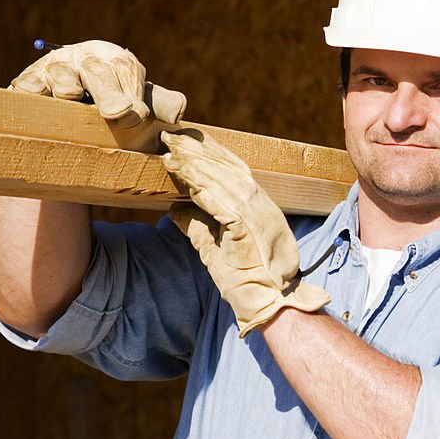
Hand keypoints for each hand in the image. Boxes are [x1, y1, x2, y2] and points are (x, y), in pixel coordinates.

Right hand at [10, 40, 186, 151]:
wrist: (72, 113)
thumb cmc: (115, 105)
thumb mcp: (142, 105)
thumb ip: (161, 105)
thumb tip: (178, 110)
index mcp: (116, 60)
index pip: (126, 71)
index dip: (132, 93)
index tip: (137, 115)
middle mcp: (85, 58)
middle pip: (97, 72)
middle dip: (109, 94)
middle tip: (119, 113)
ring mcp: (54, 68)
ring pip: (61, 76)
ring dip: (69, 91)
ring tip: (75, 102)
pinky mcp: (27, 82)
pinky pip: (28, 87)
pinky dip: (34, 96)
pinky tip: (40, 105)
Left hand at [161, 130, 330, 336]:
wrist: (267, 302)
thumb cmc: (245, 280)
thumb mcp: (215, 248)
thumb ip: (199, 226)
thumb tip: (176, 208)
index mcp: (259, 208)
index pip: (234, 173)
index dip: (210, 155)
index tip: (186, 143)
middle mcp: (262, 205)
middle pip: (229, 169)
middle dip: (200, 152)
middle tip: (173, 137)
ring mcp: (259, 214)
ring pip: (224, 180)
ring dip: (196, 165)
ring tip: (172, 152)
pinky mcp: (249, 227)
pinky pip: (222, 201)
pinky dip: (202, 187)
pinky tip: (184, 176)